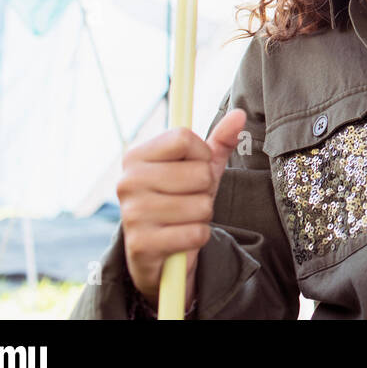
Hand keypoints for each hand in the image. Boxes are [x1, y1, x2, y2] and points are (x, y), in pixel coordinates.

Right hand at [118, 108, 246, 306]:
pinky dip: (198, 236)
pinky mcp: (142, 246)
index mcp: (135, 157)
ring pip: (201, 205)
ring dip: (203, 214)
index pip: (184, 137)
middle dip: (206, 189)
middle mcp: (127, 182)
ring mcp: (132, 214)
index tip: (193, 168)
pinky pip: (196, 233)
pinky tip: (182, 238)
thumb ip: (219, 141)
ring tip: (185, 219)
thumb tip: (239, 114)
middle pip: (198, 172)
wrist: (158, 253)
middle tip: (189, 199)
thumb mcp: (200, 168)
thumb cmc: (181, 200)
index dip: (201, 154)